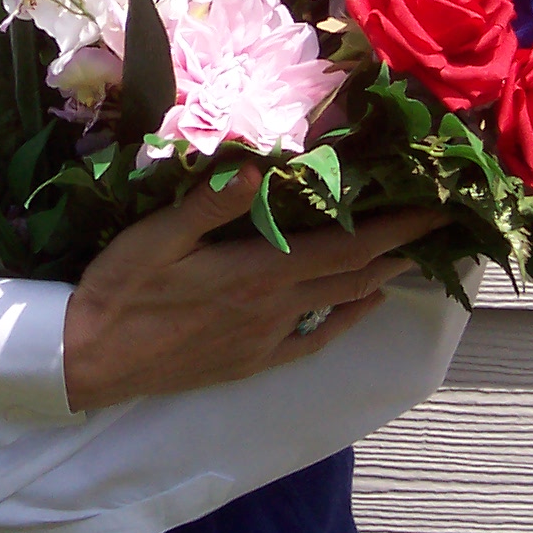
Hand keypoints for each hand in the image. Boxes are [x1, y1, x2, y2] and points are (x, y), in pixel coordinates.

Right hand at [63, 167, 443, 409]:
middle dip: (404, 246)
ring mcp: (267, 338)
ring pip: (343, 304)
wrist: (90, 361)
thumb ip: (208, 205)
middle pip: (358, 274)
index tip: (436, 205)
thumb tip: (256, 170)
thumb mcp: (154, 238)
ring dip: (383, 277)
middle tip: (443, 223)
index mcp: (257, 272)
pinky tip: (362, 304)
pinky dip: (348, 317)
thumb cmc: (119, 290)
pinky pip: (316, 339)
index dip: (397, 227)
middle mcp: (275, 307)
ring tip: (414, 253)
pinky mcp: (254, 360)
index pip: (348, 246)